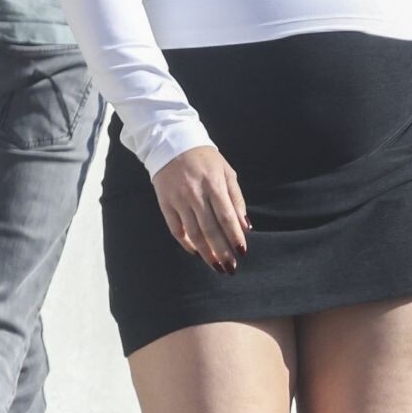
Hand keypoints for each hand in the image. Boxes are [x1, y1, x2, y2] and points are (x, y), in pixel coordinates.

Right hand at [152, 146, 249, 272]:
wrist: (172, 144)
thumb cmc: (205, 159)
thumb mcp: (226, 172)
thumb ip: (237, 199)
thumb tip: (246, 226)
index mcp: (214, 184)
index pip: (226, 216)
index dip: (234, 236)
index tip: (242, 252)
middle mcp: (195, 194)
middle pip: (210, 229)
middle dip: (221, 251)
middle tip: (230, 268)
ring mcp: (178, 200)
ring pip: (192, 233)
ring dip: (206, 252)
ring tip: (216, 266)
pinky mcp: (165, 204)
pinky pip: (176, 229)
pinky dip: (186, 243)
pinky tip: (197, 253)